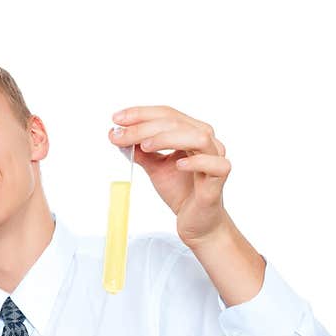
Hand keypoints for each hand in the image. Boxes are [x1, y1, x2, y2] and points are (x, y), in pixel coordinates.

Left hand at [109, 106, 230, 246]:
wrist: (196, 221)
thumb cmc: (181, 191)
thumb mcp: (155, 168)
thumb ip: (141, 152)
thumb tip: (117, 135)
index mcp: (192, 133)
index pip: (167, 114)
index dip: (141, 114)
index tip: (116, 119)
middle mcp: (207, 141)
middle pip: (178, 123)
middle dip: (145, 127)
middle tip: (120, 135)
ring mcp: (216, 158)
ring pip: (198, 138)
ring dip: (168, 138)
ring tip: (145, 146)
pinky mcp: (219, 179)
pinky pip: (215, 164)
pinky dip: (196, 161)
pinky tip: (178, 165)